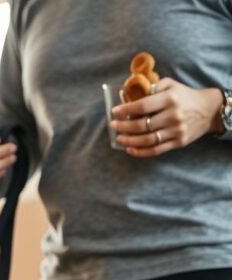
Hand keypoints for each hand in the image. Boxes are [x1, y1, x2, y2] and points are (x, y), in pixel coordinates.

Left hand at [110, 79, 224, 157]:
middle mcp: (173, 115)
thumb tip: (130, 94)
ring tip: (119, 138)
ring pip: (147, 140)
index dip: (125, 110)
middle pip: (142, 125)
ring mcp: (177, 131)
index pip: (142, 106)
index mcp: (170, 99)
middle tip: (113, 126)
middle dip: (123, 127)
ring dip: (129, 141)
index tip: (114, 112)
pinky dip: (140, 152)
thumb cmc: (184, 96)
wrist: (209, 109)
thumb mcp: (170, 85)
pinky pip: (156, 150)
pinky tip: (130, 149)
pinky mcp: (179, 142)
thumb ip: (151, 87)